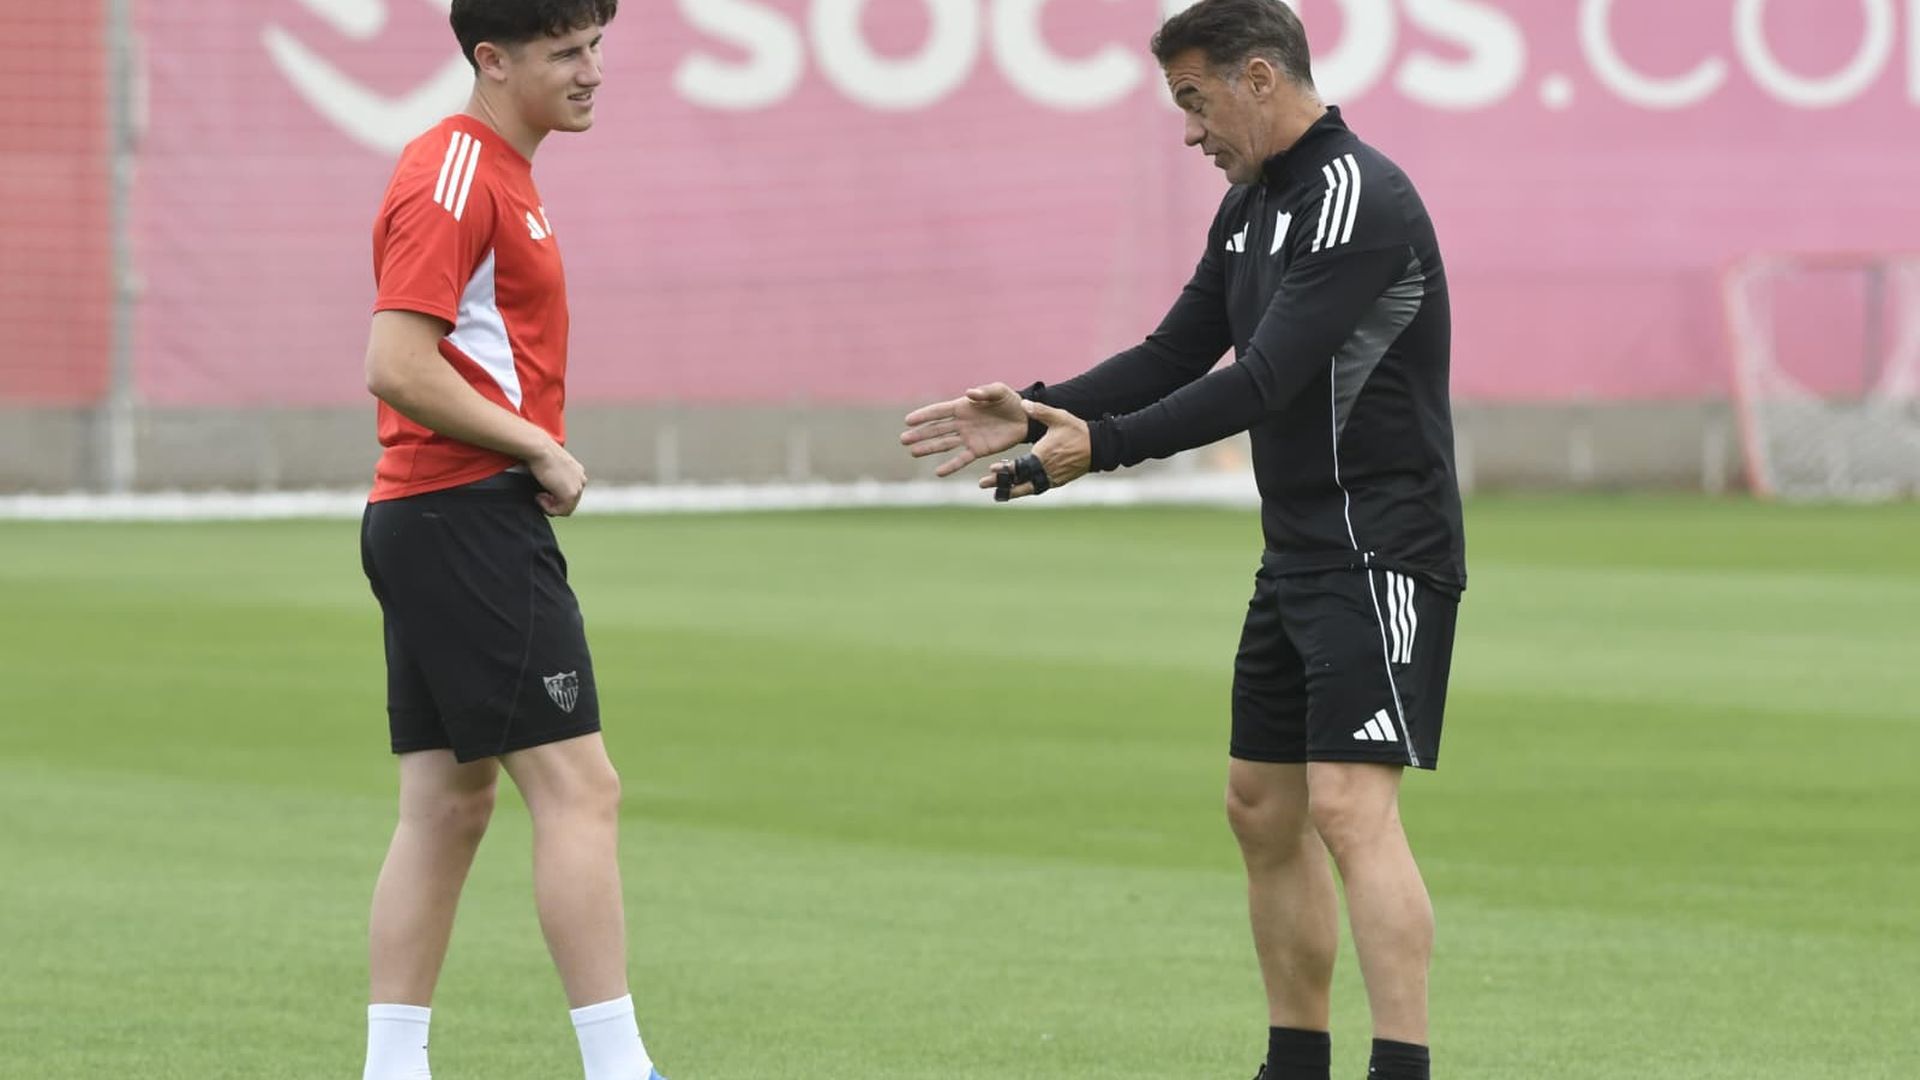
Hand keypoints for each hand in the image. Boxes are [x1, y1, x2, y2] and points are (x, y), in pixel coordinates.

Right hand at [528, 442, 586, 516]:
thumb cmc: (540, 455)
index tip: (541, 493)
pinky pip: (561, 511)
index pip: (571, 493)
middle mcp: (581, 480)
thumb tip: (548, 492)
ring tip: (538, 496)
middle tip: (539, 496)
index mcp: (578, 473)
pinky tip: (539, 496)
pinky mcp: (571, 494)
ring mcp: (578, 488)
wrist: (540, 449)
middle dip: (554, 503)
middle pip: (570, 503)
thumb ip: (555, 479)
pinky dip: (548, 508)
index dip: (555, 497)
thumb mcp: (552, 467)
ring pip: (566, 509)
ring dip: (550, 506)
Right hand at [900, 383, 1029, 477]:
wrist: (1025, 418)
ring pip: (944, 444)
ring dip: (929, 449)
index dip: (923, 416)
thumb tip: (968, 393)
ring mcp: (968, 437)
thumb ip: (984, 392)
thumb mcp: (999, 391)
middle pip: (936, 429)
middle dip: (920, 434)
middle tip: (903, 440)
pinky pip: (961, 459)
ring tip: (913, 453)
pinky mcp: (978, 450)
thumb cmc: (1010, 400)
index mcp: (962, 407)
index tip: (907, 421)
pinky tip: (938, 472)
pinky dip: (951, 466)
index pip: (938, 412)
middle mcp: (961, 423)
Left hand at [979, 401, 1089, 499]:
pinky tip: (1018, 484)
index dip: (1004, 470)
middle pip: (1019, 482)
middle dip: (1001, 484)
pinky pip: (1038, 487)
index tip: (991, 469)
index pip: (1019, 467)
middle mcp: (1045, 470)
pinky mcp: (1058, 481)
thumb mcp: (1059, 417)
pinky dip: (1026, 487)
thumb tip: (1023, 404)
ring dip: (1012, 490)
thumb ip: (1040, 411)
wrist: (1098, 447)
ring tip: (997, 492)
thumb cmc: (1077, 431)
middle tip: (983, 484)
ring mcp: (1052, 478)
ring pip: (1028, 488)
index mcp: (1042, 455)